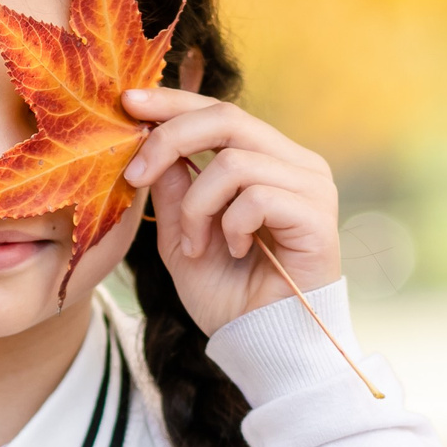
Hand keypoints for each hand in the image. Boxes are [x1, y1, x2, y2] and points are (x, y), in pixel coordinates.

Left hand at [119, 88, 340, 336]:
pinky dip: (229, 226)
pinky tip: (236, 252)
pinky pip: (256, 197)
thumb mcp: (180, 237)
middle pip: (226, 118)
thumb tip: (150, 140)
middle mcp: (295, 164)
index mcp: (266, 160)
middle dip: (169, 140)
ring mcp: (311, 187)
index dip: (173, 102)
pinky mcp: (318, 216)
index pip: (218, 112)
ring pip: (234, 162)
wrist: (261, 345)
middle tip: (134, 176)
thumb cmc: (226, 295)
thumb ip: (171, 191)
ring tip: (196, 245)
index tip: (128, 102)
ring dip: (198, 208)